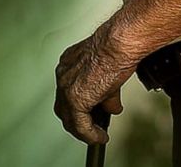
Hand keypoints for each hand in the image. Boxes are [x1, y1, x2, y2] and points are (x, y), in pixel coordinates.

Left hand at [53, 24, 134, 144]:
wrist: (116, 44)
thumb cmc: (115, 48)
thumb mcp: (109, 73)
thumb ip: (106, 93)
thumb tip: (112, 106)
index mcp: (69, 64)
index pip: (68, 92)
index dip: (78, 107)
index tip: (90, 116)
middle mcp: (64, 74)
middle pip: (63, 107)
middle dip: (77, 121)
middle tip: (91, 129)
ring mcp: (66, 86)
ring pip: (68, 118)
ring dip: (83, 130)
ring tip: (96, 136)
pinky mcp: (75, 99)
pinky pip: (79, 124)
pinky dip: (90, 135)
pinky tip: (99, 137)